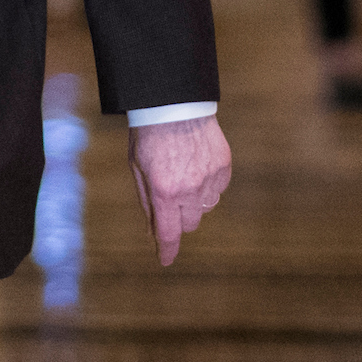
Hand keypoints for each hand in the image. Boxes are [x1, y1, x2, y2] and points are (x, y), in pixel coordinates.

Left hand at [129, 115, 230, 265]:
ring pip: (206, 208)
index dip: (167, 250)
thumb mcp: (137, 168)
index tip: (165, 260)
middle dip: (179, 217)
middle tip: (170, 195)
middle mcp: (189, 188)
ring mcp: (210, 177)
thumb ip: (147, 202)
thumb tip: (154, 231)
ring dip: (195, 200)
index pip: (168, 233)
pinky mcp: (224, 166)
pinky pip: (218, 189)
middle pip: (189, 224)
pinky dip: (208, 184)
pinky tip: (197, 164)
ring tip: (184, 174)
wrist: (174, 100)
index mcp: (164, 191)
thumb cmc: (149, 133)